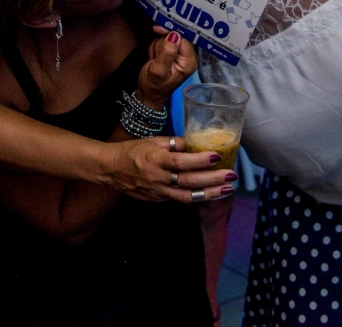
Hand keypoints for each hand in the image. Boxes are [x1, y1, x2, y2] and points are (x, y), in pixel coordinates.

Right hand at [104, 136, 236, 203]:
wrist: (110, 169)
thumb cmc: (132, 151)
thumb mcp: (152, 141)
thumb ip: (174, 143)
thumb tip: (195, 144)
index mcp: (154, 158)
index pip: (180, 162)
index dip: (199, 160)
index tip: (217, 156)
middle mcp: (156, 177)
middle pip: (187, 181)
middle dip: (211, 180)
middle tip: (231, 176)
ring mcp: (156, 191)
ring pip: (186, 196)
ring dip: (208, 193)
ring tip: (226, 190)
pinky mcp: (156, 200)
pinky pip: (179, 199)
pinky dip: (196, 197)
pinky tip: (210, 193)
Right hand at [138, 31, 197, 108]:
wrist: (149, 94)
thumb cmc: (152, 85)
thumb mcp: (157, 71)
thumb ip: (167, 53)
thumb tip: (174, 34)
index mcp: (190, 61)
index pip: (184, 37)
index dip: (171, 31)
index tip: (157, 29)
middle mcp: (190, 56)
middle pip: (178, 34)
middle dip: (162, 40)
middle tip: (154, 54)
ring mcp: (183, 53)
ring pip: (170, 35)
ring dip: (158, 43)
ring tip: (153, 57)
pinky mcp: (175, 52)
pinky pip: (166, 39)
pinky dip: (158, 45)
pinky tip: (154, 55)